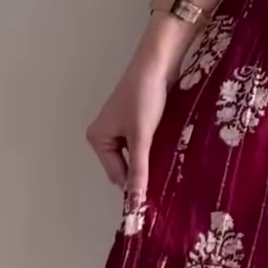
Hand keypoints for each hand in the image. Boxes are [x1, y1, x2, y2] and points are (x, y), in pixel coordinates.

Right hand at [86, 26, 175, 208]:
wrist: (158, 63)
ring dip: (151, 159)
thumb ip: (139, 170)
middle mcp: (105, 134)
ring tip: (169, 166)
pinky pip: (143, 142)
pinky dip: (154, 147)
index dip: (135, 184)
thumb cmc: (145, 97)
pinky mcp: (136, 119)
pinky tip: (169, 151)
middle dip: (143, 171)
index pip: (117, 174)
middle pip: (125, 166)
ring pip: (136, 154)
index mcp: (97, 139)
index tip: (156, 199)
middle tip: (166, 181)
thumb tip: (135, 204)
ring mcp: (121, 126)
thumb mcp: (141, 137)